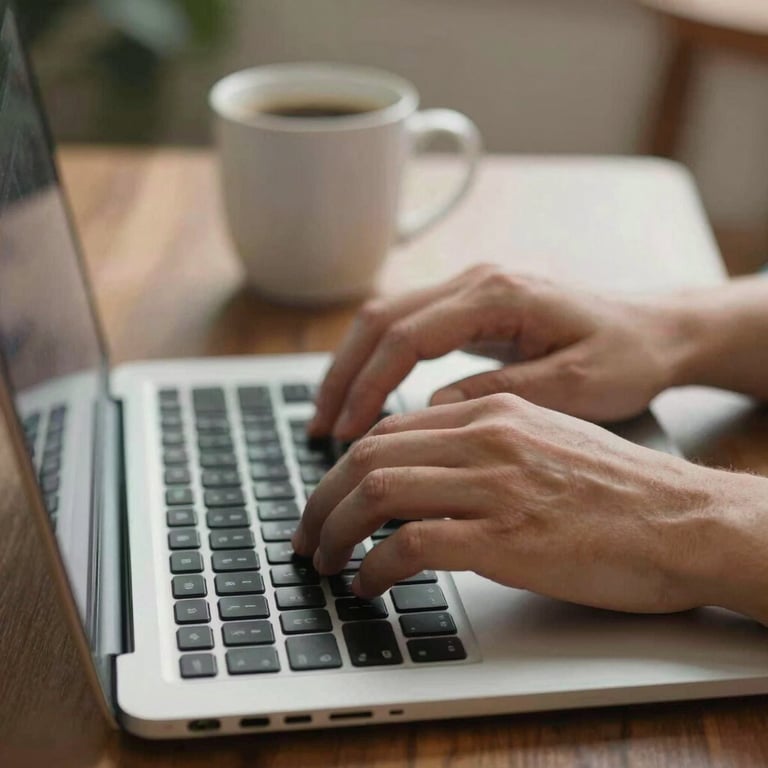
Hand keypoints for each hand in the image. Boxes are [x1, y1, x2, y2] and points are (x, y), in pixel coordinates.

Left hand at [295, 394, 765, 618]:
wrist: (683, 520)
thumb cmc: (617, 489)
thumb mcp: (543, 439)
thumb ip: (483, 442)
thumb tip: (426, 462)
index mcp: (491, 410)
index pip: (388, 431)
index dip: (342, 468)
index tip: (327, 499)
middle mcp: (486, 437)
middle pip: (368, 458)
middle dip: (321, 500)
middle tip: (307, 535)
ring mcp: (494, 485)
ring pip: (376, 494)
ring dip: (336, 532)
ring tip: (325, 561)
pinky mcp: (506, 537)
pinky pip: (410, 545)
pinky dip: (374, 566)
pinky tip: (368, 584)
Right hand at [309, 265, 688, 439]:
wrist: (656, 330)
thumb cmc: (627, 356)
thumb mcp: (575, 385)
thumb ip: (500, 393)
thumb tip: (431, 410)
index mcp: (498, 295)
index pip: (408, 336)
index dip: (370, 385)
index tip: (348, 431)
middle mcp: (476, 281)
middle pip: (381, 319)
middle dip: (343, 373)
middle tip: (320, 426)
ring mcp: (471, 289)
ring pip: (387, 318)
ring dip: (352, 366)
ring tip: (330, 415)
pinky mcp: (473, 306)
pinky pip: (408, 327)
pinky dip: (378, 361)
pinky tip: (366, 394)